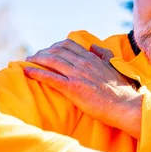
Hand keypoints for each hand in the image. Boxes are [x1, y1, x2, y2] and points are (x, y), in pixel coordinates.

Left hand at [23, 39, 142, 137]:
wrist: (123, 105)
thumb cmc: (120, 90)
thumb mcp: (114, 67)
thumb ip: (104, 55)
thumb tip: (93, 46)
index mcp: (92, 58)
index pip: (68, 45)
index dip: (54, 46)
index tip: (47, 50)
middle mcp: (83, 63)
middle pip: (56, 51)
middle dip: (42, 52)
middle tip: (33, 56)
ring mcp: (77, 75)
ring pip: (51, 61)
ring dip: (36, 59)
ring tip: (27, 61)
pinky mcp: (72, 88)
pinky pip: (50, 77)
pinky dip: (36, 72)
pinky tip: (27, 71)